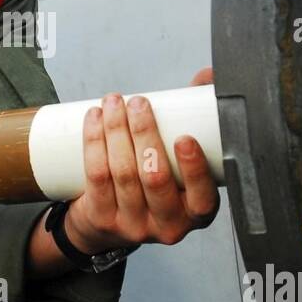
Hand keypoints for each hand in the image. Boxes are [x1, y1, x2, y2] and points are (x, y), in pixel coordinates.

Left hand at [63, 66, 218, 255]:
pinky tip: (94, 119)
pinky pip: (96, 176)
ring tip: (114, 103)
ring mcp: (133, 225)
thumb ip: (200, 117)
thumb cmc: (156, 181)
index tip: (184, 137)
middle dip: (145, 133)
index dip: (194, 168)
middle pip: (155, 177)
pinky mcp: (102, 218)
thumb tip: (208, 77)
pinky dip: (94, 142)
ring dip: (116, 131)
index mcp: (196, 212)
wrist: (110, 223)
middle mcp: (167, 224)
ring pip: (123, 173)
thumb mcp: (183, 160)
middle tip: (138, 102)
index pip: (202, 197)